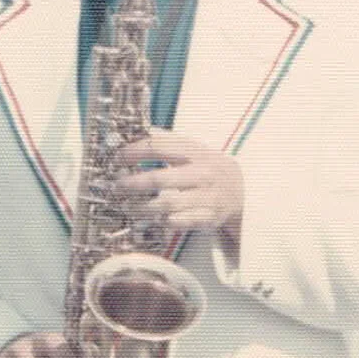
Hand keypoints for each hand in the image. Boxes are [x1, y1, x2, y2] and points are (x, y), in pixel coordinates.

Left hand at [113, 130, 243, 238]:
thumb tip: (131, 135)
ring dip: (141, 206)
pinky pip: (179, 222)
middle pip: (161, 178)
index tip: (116, 158)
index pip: (159, 147)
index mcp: (196, 151)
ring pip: (167, 204)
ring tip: (125, 206)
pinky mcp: (208, 217)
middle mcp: (203, 173)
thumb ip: (166, 142)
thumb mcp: (193, 149)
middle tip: (116, 186)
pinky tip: (149, 218)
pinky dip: (161, 221)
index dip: (134, 151)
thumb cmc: (207, 168)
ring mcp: (207, 196)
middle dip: (133, 183)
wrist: (242, 191)